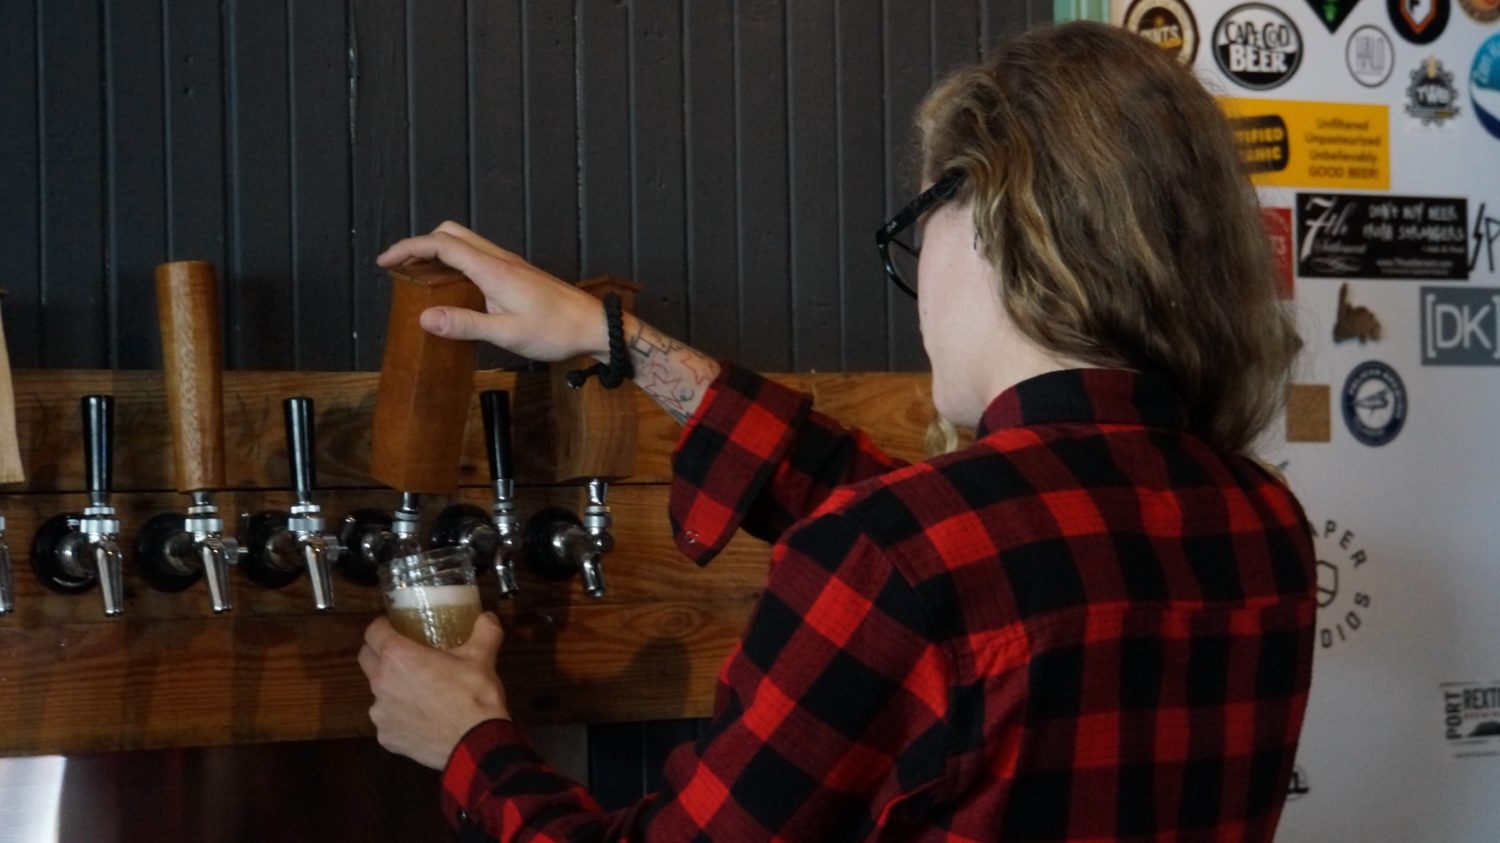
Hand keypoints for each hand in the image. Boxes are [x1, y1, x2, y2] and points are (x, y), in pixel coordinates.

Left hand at [359, 611, 511, 769]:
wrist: (476, 743)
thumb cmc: (474, 695)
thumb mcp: (482, 657)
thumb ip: (484, 631)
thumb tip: (488, 616)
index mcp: (398, 657)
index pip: (373, 631)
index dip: (382, 626)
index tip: (395, 627)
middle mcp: (381, 682)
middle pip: (366, 659)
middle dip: (379, 653)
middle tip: (404, 655)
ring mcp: (380, 714)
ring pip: (377, 692)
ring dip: (390, 687)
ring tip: (417, 692)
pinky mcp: (386, 738)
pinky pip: (388, 721)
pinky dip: (399, 717)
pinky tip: (421, 720)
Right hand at [377, 221, 613, 361]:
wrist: (594, 326)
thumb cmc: (556, 330)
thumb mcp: (507, 334)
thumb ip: (465, 325)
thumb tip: (424, 318)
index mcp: (492, 269)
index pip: (440, 245)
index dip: (408, 248)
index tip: (385, 262)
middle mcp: (500, 259)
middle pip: (451, 233)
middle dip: (420, 244)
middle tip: (400, 268)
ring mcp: (510, 265)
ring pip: (466, 243)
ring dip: (439, 252)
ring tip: (421, 279)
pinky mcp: (517, 274)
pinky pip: (479, 257)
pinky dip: (457, 263)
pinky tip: (455, 290)